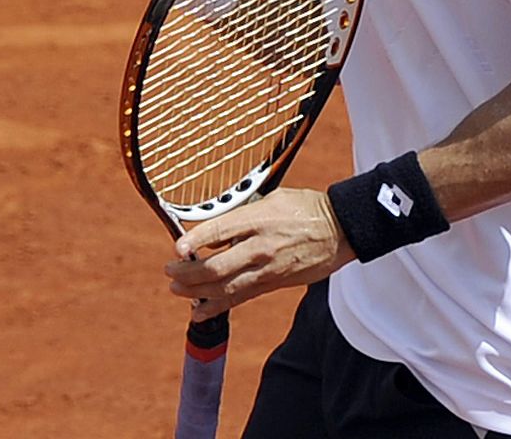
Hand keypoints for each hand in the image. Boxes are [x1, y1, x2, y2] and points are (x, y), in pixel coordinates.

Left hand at [165, 189, 353, 320]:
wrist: (340, 230)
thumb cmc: (306, 209)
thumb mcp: (273, 199)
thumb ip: (243, 214)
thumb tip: (215, 230)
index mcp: (259, 219)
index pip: (220, 231)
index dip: (195, 241)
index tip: (177, 248)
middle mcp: (260, 247)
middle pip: (216, 267)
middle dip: (188, 272)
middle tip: (170, 270)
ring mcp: (267, 269)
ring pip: (225, 287)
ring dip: (196, 291)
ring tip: (176, 289)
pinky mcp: (274, 283)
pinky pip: (240, 298)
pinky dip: (217, 306)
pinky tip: (199, 311)